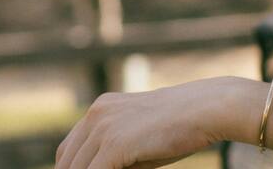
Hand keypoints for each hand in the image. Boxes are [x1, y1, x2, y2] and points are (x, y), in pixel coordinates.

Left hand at [54, 77, 255, 168]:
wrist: (205, 109)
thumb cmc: (179, 128)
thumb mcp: (139, 140)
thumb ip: (115, 155)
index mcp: (100, 109)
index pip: (69, 149)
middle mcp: (96, 114)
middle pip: (67, 160)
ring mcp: (104, 127)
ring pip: (76, 168)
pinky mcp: (114, 143)